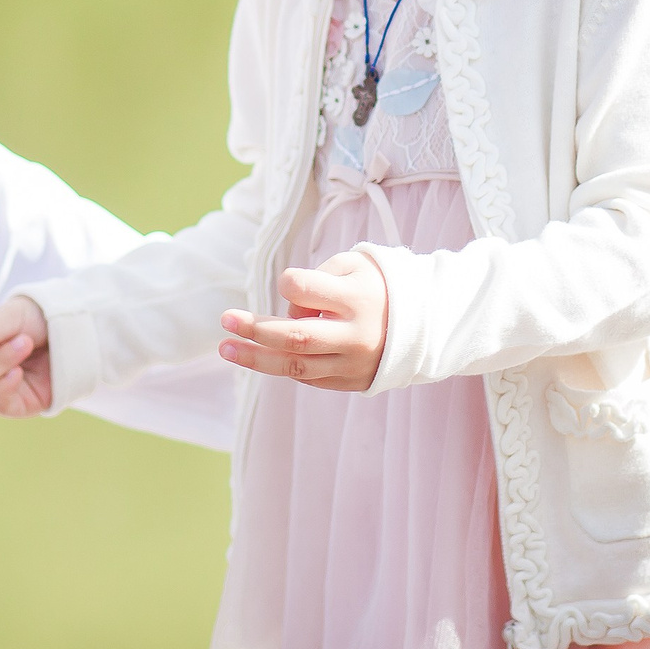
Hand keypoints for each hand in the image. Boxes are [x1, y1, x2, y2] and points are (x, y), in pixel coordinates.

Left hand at [219, 248, 387, 390]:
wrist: (424, 325)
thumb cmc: (378, 286)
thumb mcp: (356, 265)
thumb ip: (318, 280)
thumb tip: (287, 311)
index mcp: (357, 299)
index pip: (304, 289)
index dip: (288, 282)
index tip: (290, 282)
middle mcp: (355, 335)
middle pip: (295, 337)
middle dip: (255, 329)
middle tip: (225, 321)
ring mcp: (352, 363)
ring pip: (295, 366)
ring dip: (255, 358)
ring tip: (226, 348)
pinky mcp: (350, 382)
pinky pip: (308, 377)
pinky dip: (284, 366)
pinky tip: (263, 356)